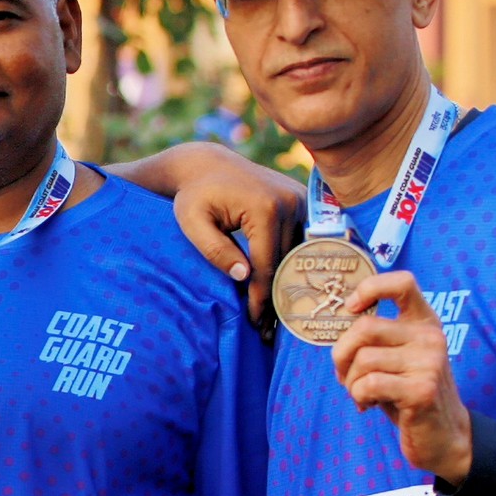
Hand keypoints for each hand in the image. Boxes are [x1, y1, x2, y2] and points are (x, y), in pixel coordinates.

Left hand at [164, 145, 304, 327]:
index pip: (267, 266)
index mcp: (265, 208)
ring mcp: (301, 200)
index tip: (256, 324)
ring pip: (295, 256)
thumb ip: (214, 250)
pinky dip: (290, 264)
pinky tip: (282, 287)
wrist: (207, 164)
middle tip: (267, 330)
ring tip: (273, 315)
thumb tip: (245, 276)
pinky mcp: (303, 201)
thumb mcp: (191, 222)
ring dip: (285, 283)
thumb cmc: (194, 195)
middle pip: (285, 264)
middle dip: (275, 297)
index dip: (261, 298)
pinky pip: (300, 242)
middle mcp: (291, 202)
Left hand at [328, 269, 472, 483]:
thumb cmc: (409, 394)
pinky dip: (358, 397)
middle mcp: (430, 337)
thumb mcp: (396, 359)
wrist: (444, 437)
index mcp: (425, 323)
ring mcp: (429, 362)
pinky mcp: (421, 390)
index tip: (352, 308)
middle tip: (346, 375)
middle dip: (342, 354)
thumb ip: (375, 339)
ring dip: (351, 382)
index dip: (371, 288)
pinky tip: (369, 405)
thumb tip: (337, 328)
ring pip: (363, 359)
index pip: (403, 283)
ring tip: (364, 395)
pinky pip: (368, 384)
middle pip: (365, 327)